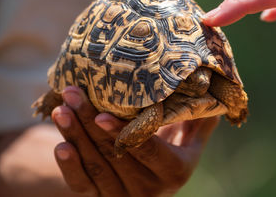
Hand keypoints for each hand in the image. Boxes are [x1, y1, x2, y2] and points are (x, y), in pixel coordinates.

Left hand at [51, 86, 218, 195]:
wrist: (152, 175)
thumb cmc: (172, 144)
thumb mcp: (191, 134)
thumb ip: (200, 117)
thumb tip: (215, 88)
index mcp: (174, 170)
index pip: (147, 150)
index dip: (125, 133)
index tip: (103, 114)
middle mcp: (149, 189)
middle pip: (115, 155)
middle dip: (90, 123)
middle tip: (73, 94)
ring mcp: (123, 196)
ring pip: (96, 167)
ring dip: (76, 136)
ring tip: (62, 108)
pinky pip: (83, 185)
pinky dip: (70, 166)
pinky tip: (60, 144)